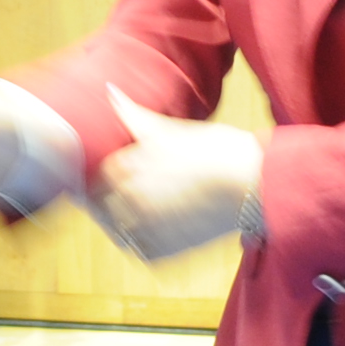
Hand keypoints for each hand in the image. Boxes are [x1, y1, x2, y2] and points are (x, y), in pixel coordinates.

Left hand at [92, 98, 263, 262]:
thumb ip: (134, 117)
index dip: (103, 180)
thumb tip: (110, 92)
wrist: (252, 183)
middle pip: (101, 208)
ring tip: (157, 211)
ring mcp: (142, 228)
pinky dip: (147, 244)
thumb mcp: (170, 131)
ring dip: (127, 225)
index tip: (119, 179)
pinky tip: (168, 227)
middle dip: (112, 202)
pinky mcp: (161, 253)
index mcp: (122, 167)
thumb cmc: (216, 150)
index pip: (92, 180)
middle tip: (144, 195)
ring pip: (118, 232)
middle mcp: (126, 200)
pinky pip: (140, 251)